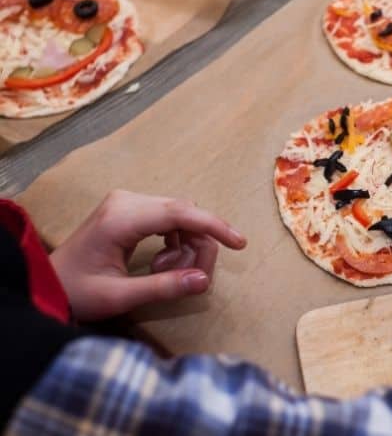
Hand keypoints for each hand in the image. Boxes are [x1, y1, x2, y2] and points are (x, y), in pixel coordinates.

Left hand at [50, 190, 246, 321]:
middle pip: (185, 214)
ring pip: (181, 216)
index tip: (239, 243)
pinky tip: (162, 262)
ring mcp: (128, 202)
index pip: (180, 213)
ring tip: (168, 272)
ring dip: (188, 245)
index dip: (214, 227)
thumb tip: (204, 280)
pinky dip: (177, 240)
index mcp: (121, 218)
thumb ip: (163, 287)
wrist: (46, 283)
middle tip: (193, 278)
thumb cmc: (76, 291)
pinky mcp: (131, 209)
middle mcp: (127, 201)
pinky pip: (170, 219)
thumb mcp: (119, 296)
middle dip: (198, 246)